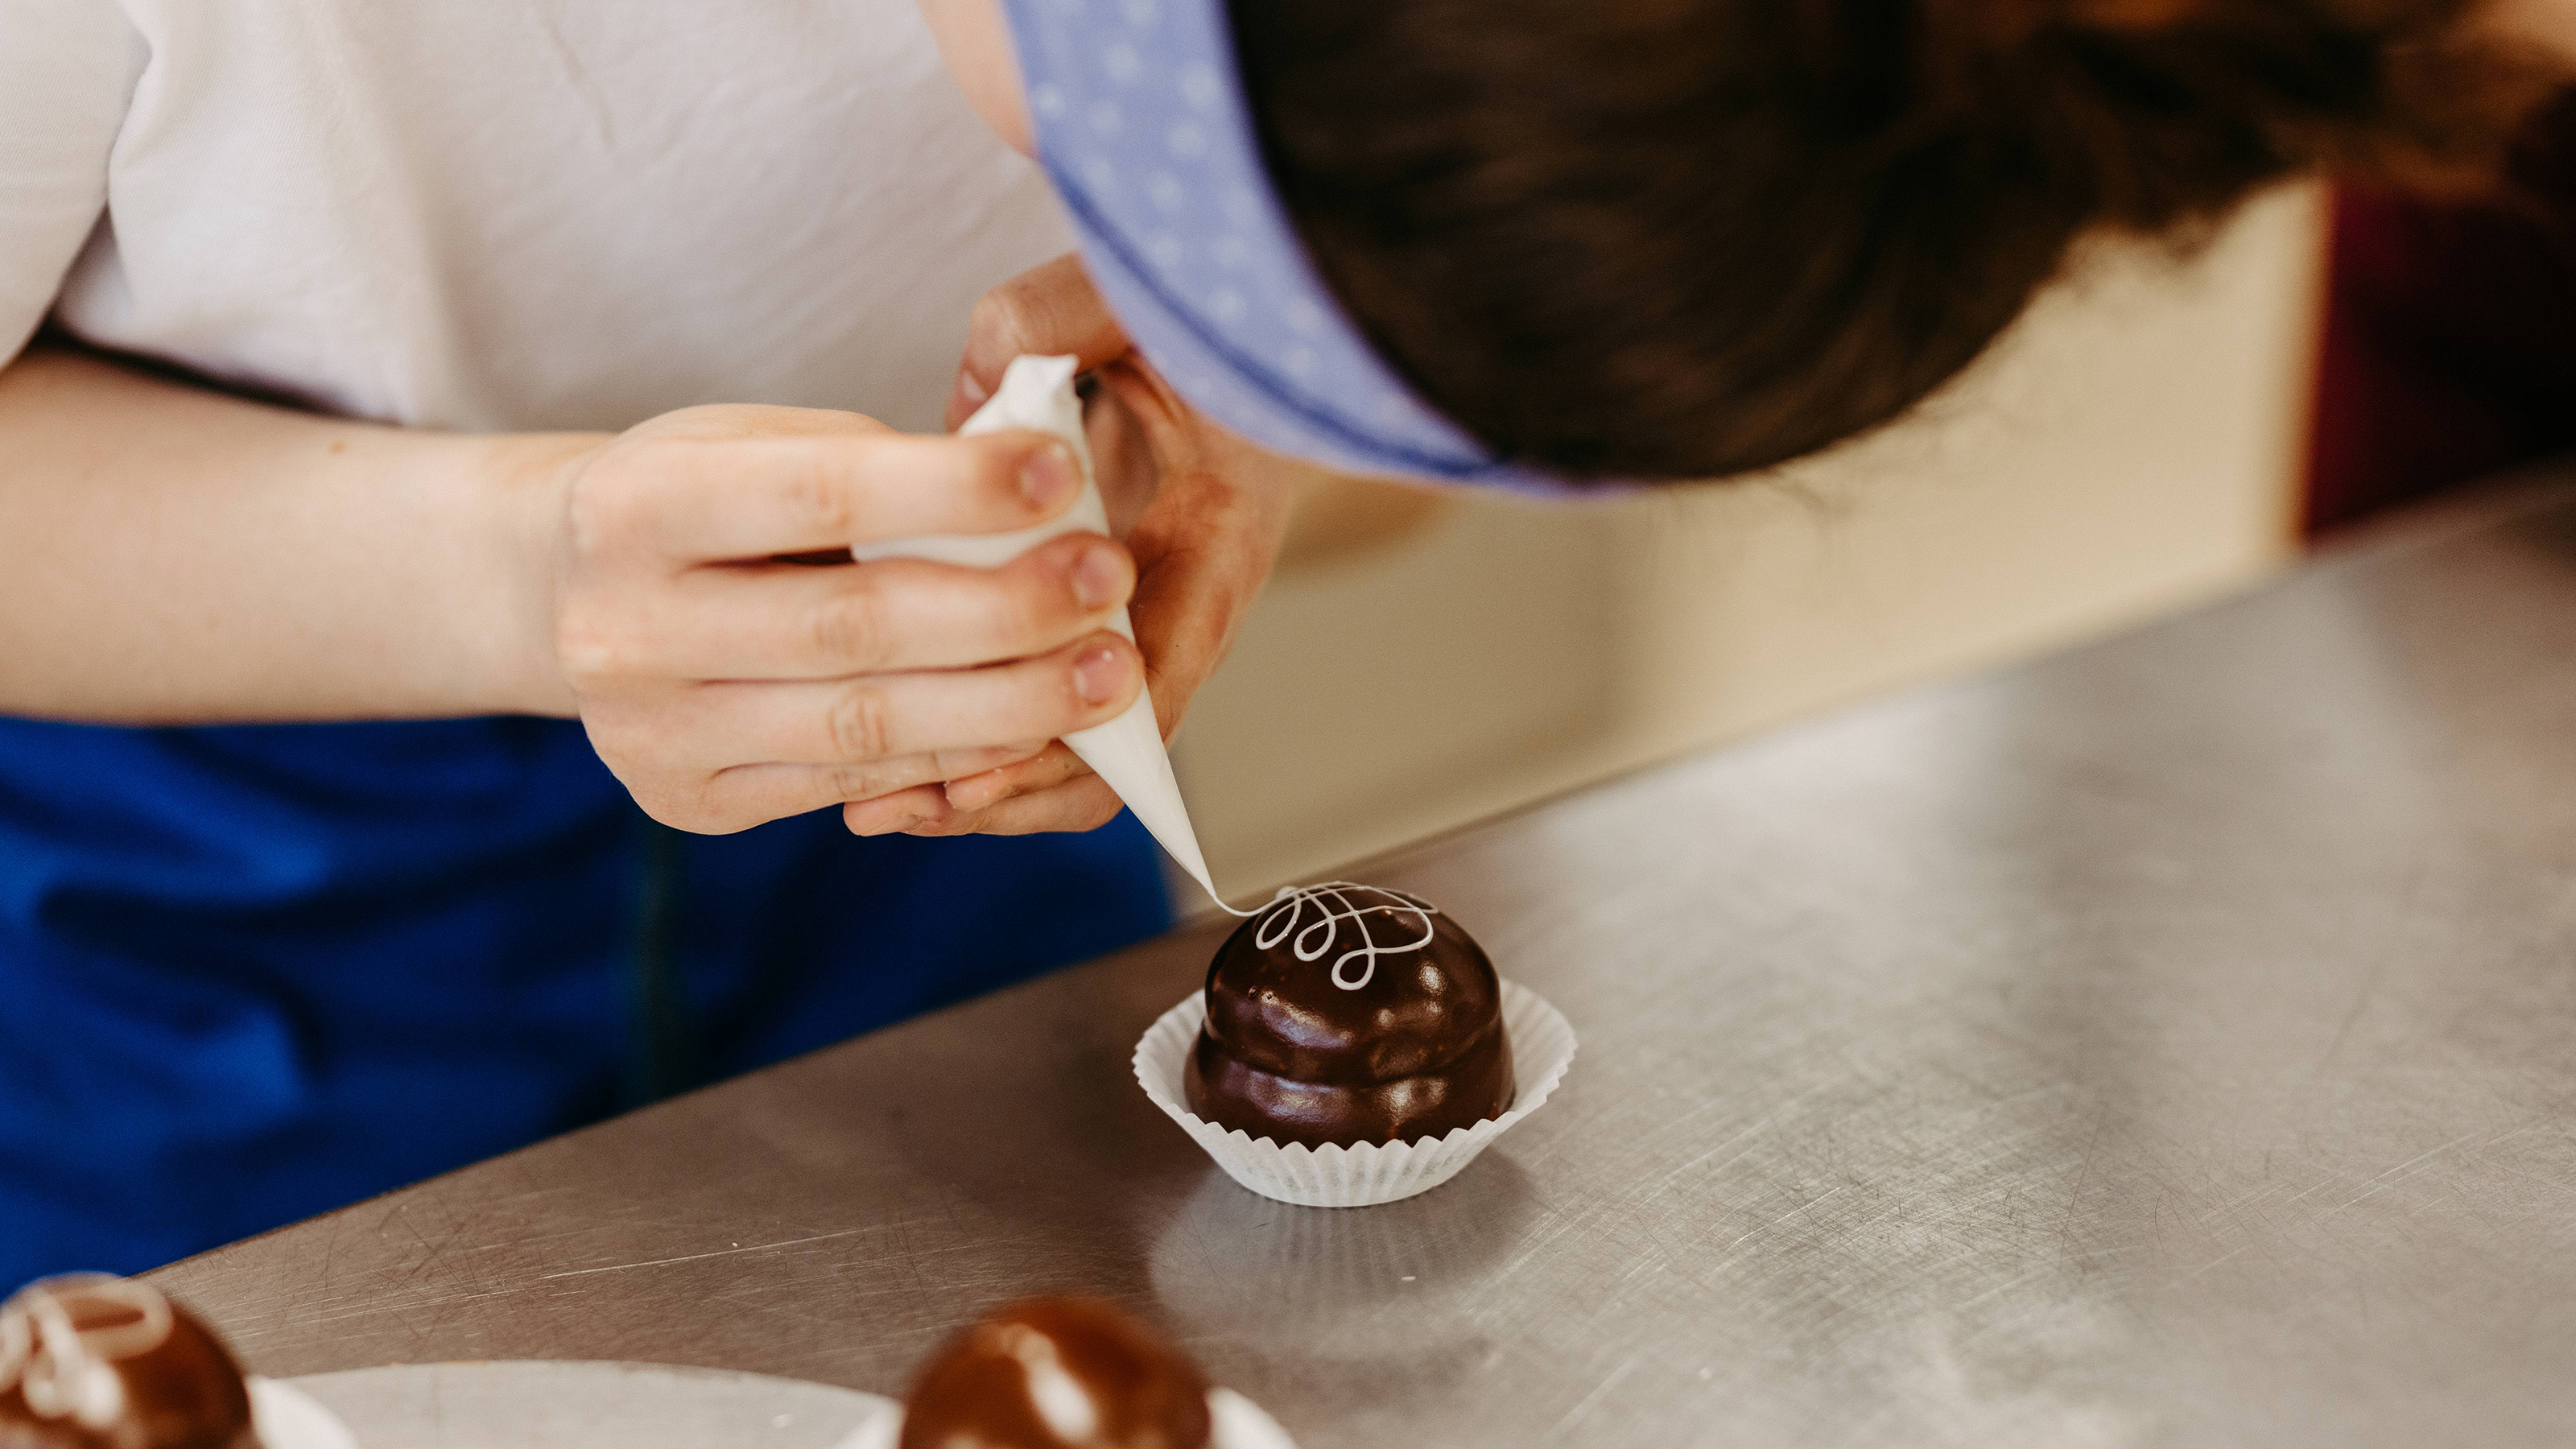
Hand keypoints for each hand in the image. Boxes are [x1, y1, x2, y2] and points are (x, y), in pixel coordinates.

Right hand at [543, 403, 1146, 834]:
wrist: (564, 592)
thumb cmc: (700, 498)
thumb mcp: (755, 443)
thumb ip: (875, 472)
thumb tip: (1034, 510)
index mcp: (633, 505)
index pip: (821, 496)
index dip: (951, 489)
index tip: (1061, 475)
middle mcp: (622, 628)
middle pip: (852, 629)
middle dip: (1003, 611)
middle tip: (1110, 586)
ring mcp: (650, 732)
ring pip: (863, 728)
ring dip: (1006, 704)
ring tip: (1106, 674)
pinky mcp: (690, 802)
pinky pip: (852, 784)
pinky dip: (957, 757)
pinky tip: (1034, 729)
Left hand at [843, 254, 1299, 835]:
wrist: (1260, 326)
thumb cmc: (1206, 309)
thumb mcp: (1134, 293)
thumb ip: (1045, 322)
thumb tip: (963, 408)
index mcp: (1222, 532)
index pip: (1159, 676)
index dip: (1066, 741)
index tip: (972, 772)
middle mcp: (1194, 595)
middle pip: (1117, 746)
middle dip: (1010, 789)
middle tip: (899, 808)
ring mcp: (1154, 612)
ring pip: (1085, 743)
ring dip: (990, 780)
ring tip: (881, 805)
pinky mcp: (1109, 612)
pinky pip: (1057, 698)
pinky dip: (985, 732)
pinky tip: (898, 754)